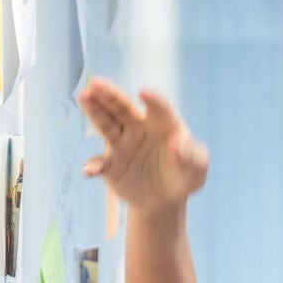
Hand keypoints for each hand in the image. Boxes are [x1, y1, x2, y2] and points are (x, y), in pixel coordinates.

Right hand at [76, 77, 208, 212]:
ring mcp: (122, 144)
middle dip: (111, 95)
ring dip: (94, 111)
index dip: (153, 100)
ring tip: (84, 97)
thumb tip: (178, 146)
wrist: (166, 199)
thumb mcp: (197, 169)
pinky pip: (99, 164)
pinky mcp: (111, 165)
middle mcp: (139, 128)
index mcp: (163, 123)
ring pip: (106, 124)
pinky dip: (93, 166)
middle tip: (97, 83)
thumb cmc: (185, 176)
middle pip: (123, 108)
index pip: (159, 108)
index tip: (144, 93)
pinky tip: (90, 171)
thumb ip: (192, 156)